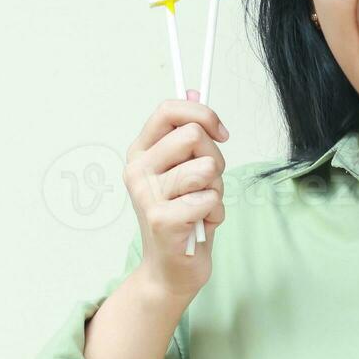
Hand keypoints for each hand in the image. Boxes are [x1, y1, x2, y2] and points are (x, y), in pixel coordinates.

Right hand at [124, 90, 229, 303]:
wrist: (171, 269)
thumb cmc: (183, 216)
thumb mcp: (185, 169)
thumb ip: (188, 132)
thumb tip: (194, 88)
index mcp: (140, 151)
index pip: (169, 110)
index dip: (203, 114)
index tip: (221, 133)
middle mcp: (137, 169)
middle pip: (193, 135)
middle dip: (216, 158)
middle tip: (207, 184)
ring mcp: (146, 195)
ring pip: (206, 168)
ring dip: (217, 189)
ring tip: (202, 206)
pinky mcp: (162, 220)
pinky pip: (209, 199)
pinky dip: (215, 214)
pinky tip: (201, 226)